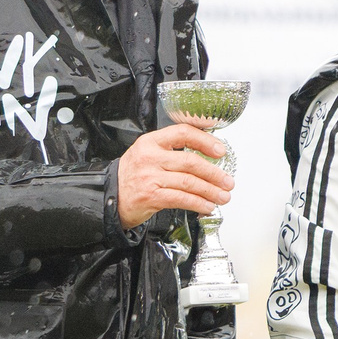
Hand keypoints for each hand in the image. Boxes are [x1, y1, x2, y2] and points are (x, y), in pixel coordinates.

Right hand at [116, 122, 234, 229]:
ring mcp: (149, 177)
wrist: (110, 197)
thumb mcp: (148, 154)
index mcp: (150, 142)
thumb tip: (206, 154)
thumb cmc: (133, 176)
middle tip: (227, 181)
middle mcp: (150, 157)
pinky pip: (181, 199)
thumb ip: (172, 151)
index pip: (182, 132)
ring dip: (210, 191)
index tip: (220, 150)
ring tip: (222, 196)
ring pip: (188, 182)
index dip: (205, 140)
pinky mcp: (151, 196)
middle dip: (214, 173)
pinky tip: (207, 206)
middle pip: (190, 161)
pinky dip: (198, 203)